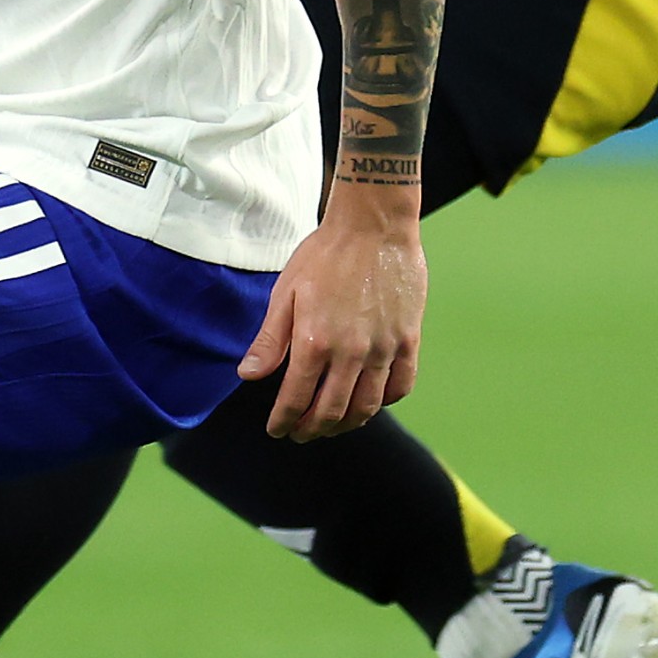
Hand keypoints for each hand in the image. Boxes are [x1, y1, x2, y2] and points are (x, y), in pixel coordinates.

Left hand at [238, 189, 427, 439]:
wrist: (373, 226)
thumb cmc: (325, 254)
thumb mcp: (286, 292)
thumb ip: (269, 340)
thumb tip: (248, 376)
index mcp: (314, 342)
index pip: (295, 400)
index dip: (283, 421)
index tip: (277, 429)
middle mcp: (350, 353)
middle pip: (331, 412)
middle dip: (311, 429)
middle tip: (301, 432)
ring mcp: (383, 348)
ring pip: (366, 407)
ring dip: (346, 425)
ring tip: (332, 425)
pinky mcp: (408, 340)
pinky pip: (400, 385)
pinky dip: (384, 402)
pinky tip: (370, 400)